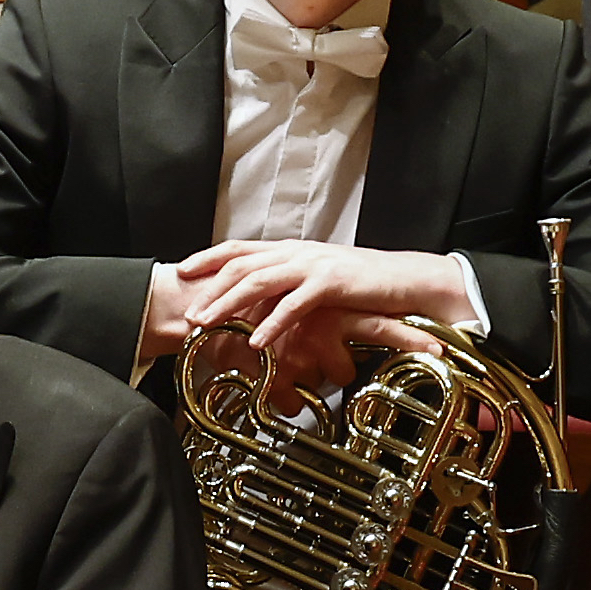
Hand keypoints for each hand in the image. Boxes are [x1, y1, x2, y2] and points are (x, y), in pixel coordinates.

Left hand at [166, 239, 465, 393]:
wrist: (407, 281)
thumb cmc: (361, 287)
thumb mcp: (317, 282)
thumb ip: (288, 288)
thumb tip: (258, 308)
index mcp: (290, 250)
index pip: (240, 247)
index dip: (209, 256)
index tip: (182, 271)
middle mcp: (297, 252)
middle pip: (242, 266)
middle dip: (210, 289)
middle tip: (188, 314)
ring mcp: (314, 264)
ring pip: (260, 281)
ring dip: (229, 304)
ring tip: (207, 324)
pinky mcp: (332, 282)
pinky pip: (294, 304)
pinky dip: (272, 322)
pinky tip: (256, 341)